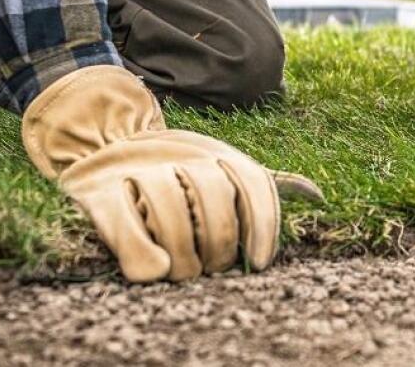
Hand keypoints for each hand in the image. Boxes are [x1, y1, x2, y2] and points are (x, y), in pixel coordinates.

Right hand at [22, 65, 321, 281]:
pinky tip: (156, 270)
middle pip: (214, 199)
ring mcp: (138, 169)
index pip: (253, 184)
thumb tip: (318, 195)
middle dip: (219, 244)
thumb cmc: (170, 168)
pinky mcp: (99, 191)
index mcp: (215, 151)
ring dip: (183, 254)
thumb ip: (262, 186)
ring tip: (183, 271)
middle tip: (212, 268)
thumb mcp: (219, 168)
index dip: (262, 225)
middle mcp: (181, 153)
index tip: (260, 263)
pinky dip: (143, 254)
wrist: (96, 143)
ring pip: (172, 214)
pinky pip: (126, 227)